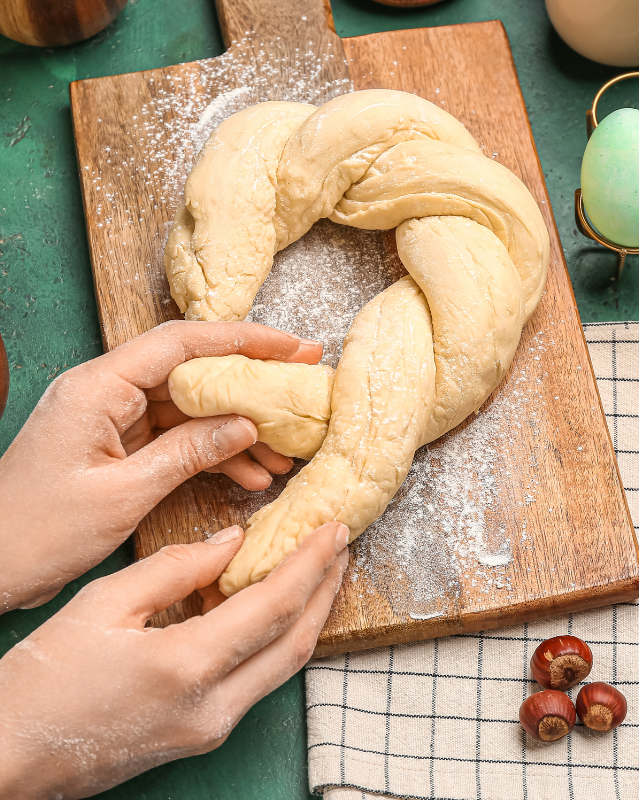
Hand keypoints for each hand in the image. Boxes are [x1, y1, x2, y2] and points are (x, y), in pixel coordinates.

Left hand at [0, 321, 321, 612]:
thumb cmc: (36, 531)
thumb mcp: (122, 494)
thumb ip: (187, 453)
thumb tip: (246, 425)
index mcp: (100, 387)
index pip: (182, 343)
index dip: (243, 339)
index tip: (292, 347)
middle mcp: (109, 392)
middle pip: (194, 373)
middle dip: (251, 385)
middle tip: (303, 388)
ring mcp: (116, 419)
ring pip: (193, 410)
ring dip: (239, 431)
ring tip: (285, 454)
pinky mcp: (121, 446)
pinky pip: (179, 440)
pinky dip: (215, 455)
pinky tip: (250, 476)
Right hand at [0, 521, 348, 799]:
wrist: (13, 756)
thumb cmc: (46, 675)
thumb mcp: (106, 602)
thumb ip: (177, 568)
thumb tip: (235, 542)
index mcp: (186, 666)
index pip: (274, 606)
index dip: (311, 563)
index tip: (334, 529)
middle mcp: (213, 706)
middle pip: (296, 640)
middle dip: (327, 587)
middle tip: (341, 544)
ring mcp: (212, 728)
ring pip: (286, 664)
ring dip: (311, 612)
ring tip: (323, 570)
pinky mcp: (205, 734)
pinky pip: (261, 678)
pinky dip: (278, 637)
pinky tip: (279, 606)